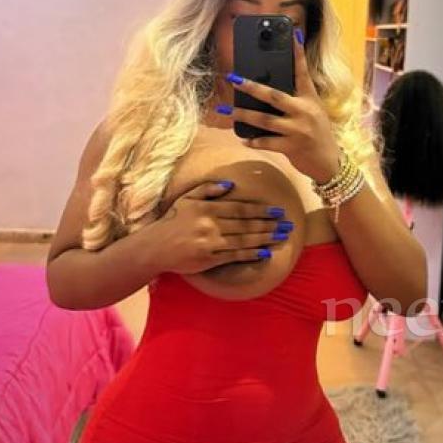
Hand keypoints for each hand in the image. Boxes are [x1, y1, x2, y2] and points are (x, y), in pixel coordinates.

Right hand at [151, 180, 292, 274]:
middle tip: (287, 224)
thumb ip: (209, 189)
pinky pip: (234, 255)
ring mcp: (210, 242)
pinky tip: (265, 253)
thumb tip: (231, 184)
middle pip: (246, 224)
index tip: (277, 210)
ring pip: (244, 239)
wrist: (155, 246)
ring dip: (265, 238)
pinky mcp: (209, 258)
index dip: (260, 210)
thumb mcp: (188, 198)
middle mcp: (210, 224)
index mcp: (207, 208)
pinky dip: (251, 254)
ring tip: (282, 237)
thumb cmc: (173, 220)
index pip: (240, 208)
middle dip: (269, 224)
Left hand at [223, 30, 341, 181]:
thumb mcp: (312, 111)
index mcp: (310, 99)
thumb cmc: (318, 133)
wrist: (329, 162)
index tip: (292, 35)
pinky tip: (243, 139)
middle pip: (274, 96)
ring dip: (243, 116)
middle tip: (234, 79)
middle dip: (252, 88)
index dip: (298, 53)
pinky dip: (254, 141)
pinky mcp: (291, 147)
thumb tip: (268, 90)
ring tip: (227, 111)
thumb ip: (296, 100)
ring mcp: (297, 130)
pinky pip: (267, 142)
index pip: (303, 72)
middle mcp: (304, 112)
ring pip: (264, 120)